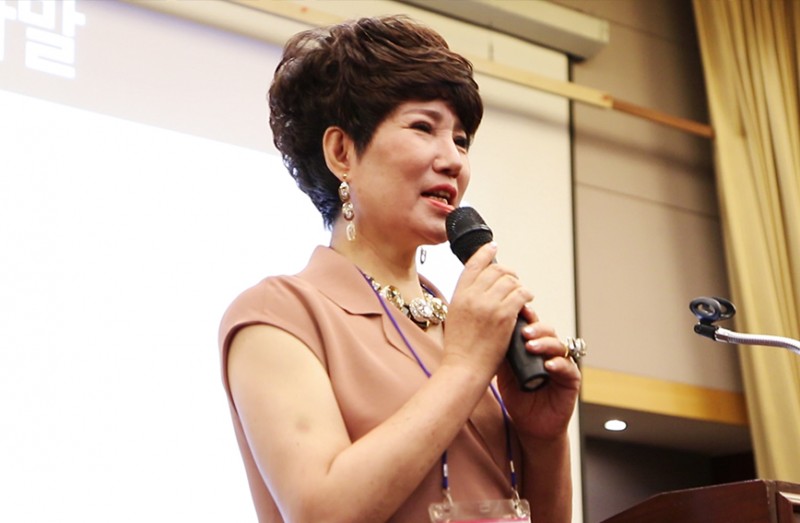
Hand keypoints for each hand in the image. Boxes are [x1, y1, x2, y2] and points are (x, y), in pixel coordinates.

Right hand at [441, 243, 533, 382]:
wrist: (463, 368)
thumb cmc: (460, 349)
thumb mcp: (455, 317)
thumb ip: (466, 301)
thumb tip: (480, 289)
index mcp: (458, 296)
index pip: (473, 265)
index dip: (485, 253)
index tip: (493, 246)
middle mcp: (472, 296)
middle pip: (495, 270)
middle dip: (508, 272)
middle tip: (514, 279)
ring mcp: (488, 305)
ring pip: (510, 281)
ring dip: (518, 285)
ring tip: (521, 293)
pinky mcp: (504, 316)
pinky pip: (521, 295)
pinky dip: (526, 296)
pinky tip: (527, 301)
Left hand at [496, 306, 581, 440]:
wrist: (530, 425)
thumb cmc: (518, 398)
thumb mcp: (505, 374)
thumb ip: (502, 355)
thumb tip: (487, 333)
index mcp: (534, 347)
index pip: (532, 327)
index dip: (526, 317)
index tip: (516, 311)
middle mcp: (549, 352)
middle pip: (547, 331)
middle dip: (536, 329)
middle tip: (524, 332)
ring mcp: (562, 364)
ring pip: (558, 346)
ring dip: (546, 344)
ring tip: (531, 347)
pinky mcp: (571, 380)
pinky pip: (568, 368)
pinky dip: (559, 365)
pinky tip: (549, 365)